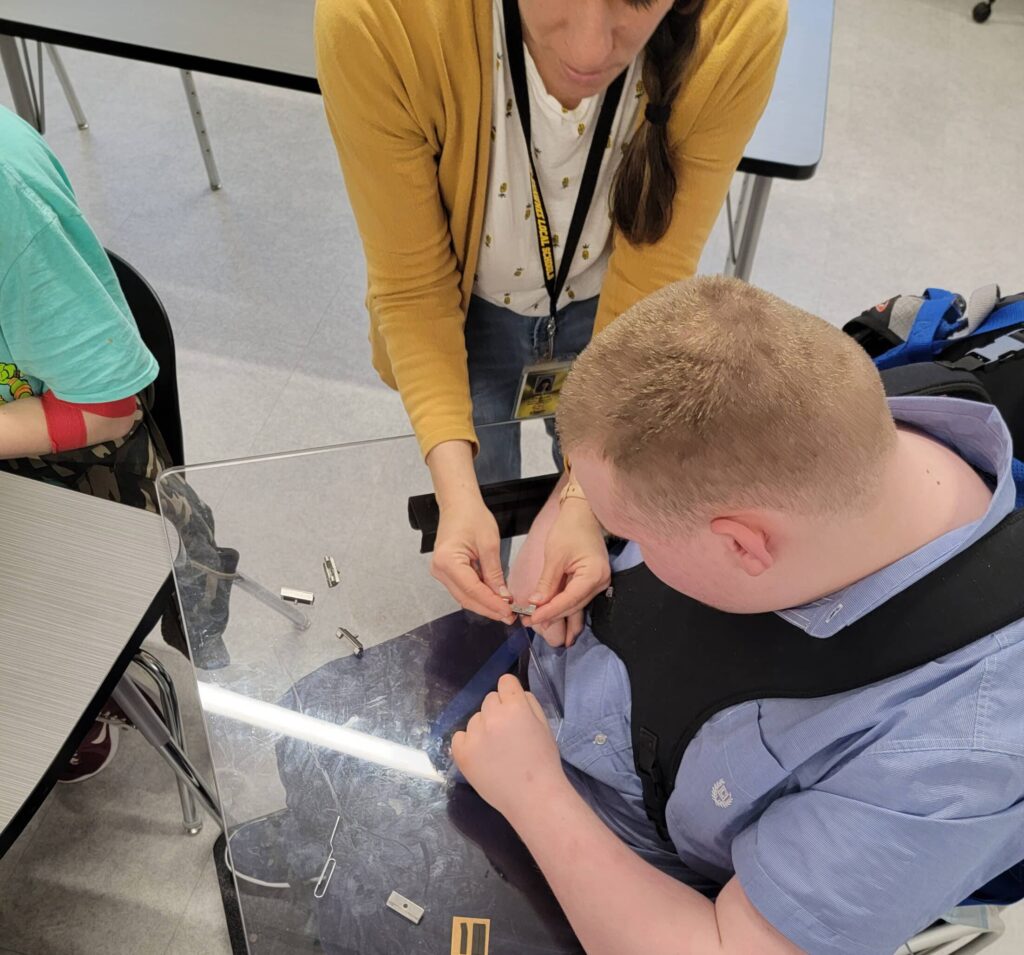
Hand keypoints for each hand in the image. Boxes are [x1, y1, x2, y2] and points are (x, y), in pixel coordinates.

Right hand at [431, 495, 515, 621]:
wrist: (458, 504)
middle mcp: (439, 569)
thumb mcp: (489, 544)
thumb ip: (495, 573)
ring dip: (485, 604)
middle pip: (466, 598)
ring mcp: (441, 572)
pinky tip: (494, 598)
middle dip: (489, 608)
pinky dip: (479, 595)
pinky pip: (463, 588)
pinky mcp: (447, 571)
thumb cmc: (471, 516)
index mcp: (447, 561)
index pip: (472, 590)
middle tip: (510, 616)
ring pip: (465, 596)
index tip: (508, 612)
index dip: (491, 604)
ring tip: (505, 609)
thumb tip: (503, 597)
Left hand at [451, 674, 566, 823]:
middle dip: (498, 711)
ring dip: (484, 728)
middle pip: (489, 699)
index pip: (505, 682)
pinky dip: (468, 743)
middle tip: (508, 734)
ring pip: (475, 719)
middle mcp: (492, 716)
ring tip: (496, 750)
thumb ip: (529, 704)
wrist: (533, 797)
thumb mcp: (544, 725)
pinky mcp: (461, 753)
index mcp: (515, 707)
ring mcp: (474, 735)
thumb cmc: (544, 762)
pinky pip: (459, 736)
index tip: (515, 709)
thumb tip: (513, 694)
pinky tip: (481, 756)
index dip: (511, 694)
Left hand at [526, 499, 610, 645]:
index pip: (569, 600)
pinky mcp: (591, 582)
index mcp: (593, 575)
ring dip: (556, 614)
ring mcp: (598, 583)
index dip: (549, 612)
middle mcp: (600, 583)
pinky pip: (576, 598)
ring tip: (536, 623)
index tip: (531, 619)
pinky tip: (551, 618)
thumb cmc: (569, 530)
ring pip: (574, 605)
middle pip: (573, 606)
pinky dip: (563, 606)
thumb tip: (536, 604)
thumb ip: (547, 583)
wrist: (582, 515)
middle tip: (527, 622)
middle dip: (550, 615)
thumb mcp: (554, 556)